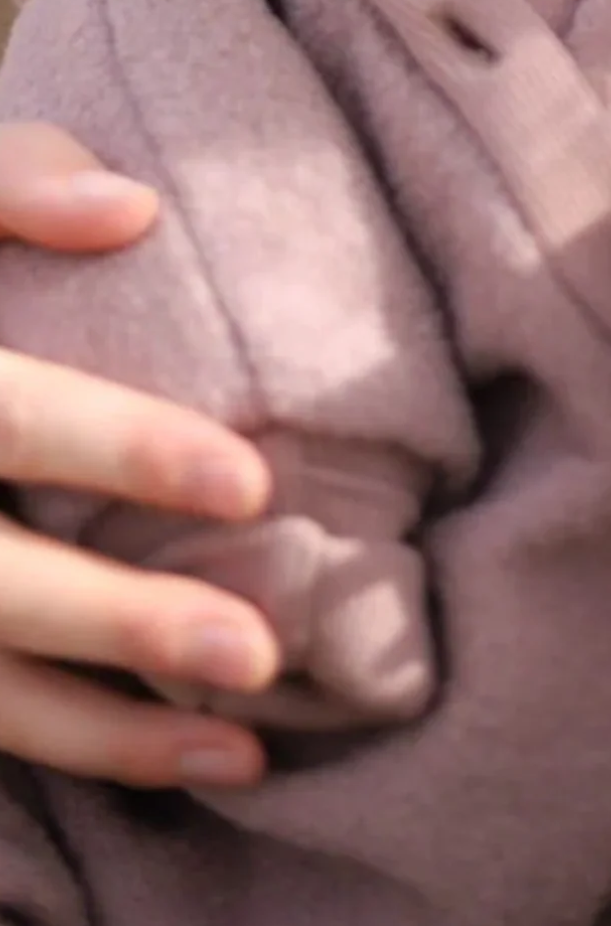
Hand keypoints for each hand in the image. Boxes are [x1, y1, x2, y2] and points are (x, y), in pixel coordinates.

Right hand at [0, 124, 278, 786]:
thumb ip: (17, 180)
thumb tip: (131, 211)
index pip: (12, 419)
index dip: (122, 450)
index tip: (249, 483)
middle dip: (117, 624)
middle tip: (257, 652)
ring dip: (99, 732)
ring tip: (239, 749)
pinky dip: (69, 745)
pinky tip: (172, 758)